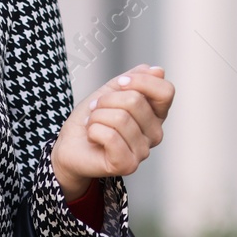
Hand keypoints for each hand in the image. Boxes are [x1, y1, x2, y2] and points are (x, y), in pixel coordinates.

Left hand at [50, 64, 174, 199]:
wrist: (70, 144)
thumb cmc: (91, 119)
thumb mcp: (112, 90)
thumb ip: (135, 78)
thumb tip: (158, 71)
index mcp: (155, 114)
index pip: (165, 92)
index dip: (141, 81)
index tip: (120, 83)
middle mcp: (154, 134)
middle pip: (136, 101)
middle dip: (107, 100)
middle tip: (97, 109)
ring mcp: (143, 151)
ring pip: (120, 118)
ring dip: (97, 116)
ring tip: (93, 124)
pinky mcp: (127, 165)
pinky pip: (110, 136)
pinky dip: (93, 131)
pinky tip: (92, 137)